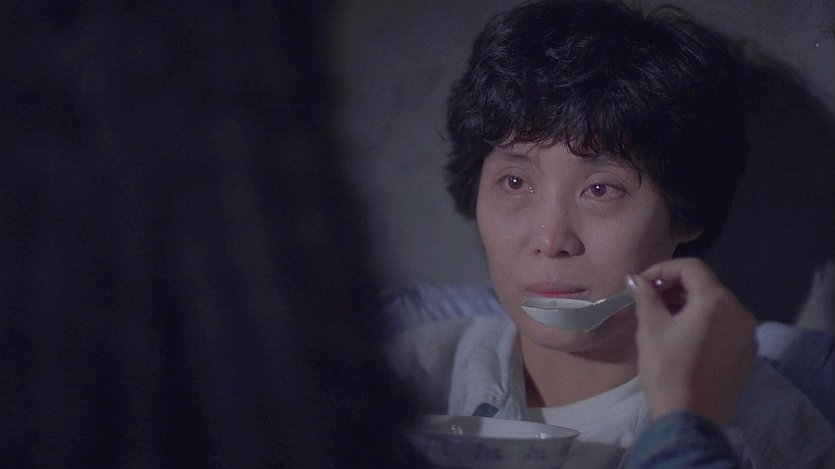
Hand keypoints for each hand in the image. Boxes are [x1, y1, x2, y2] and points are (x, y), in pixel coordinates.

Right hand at [627, 257, 757, 426]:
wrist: (690, 419)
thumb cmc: (668, 370)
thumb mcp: (651, 329)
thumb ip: (646, 296)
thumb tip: (635, 278)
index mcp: (716, 301)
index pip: (691, 267)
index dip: (664, 269)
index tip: (642, 282)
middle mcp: (740, 312)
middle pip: (706, 284)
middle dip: (676, 286)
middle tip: (650, 299)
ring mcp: (748, 333)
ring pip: (717, 304)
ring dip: (690, 303)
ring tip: (664, 317)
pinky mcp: (748, 352)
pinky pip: (726, 324)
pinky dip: (705, 321)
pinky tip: (685, 336)